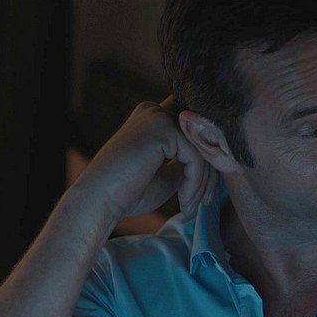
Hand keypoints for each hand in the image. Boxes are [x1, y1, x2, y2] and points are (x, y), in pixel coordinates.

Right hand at [71, 95, 216, 220]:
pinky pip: (195, 157)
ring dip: (203, 182)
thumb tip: (217, 160)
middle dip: (209, 172)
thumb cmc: (128, 193)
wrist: (98, 203)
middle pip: (201, 137)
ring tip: (192, 206)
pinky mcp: (162, 129)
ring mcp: (157, 116)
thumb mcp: (168, 175)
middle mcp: (154, 110)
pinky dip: (195, 183)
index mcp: (153, 117)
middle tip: (205, 201)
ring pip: (202, 148)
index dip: (207, 155)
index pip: (194, 129)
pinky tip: (184, 202)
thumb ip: (188, 162)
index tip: (207, 190)